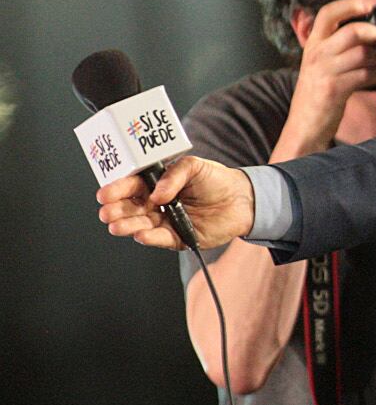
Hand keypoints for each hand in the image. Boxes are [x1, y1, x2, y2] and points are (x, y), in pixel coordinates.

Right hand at [97, 156, 254, 250]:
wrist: (242, 199)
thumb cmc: (216, 179)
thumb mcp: (194, 166)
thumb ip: (174, 175)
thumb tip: (157, 195)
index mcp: (156, 184)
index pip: (131, 186)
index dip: (117, 190)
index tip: (105, 194)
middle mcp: (156, 204)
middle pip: (130, 208)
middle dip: (117, 210)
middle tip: (106, 211)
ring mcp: (165, 221)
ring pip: (140, 224)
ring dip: (127, 225)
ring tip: (115, 225)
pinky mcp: (177, 237)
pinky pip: (160, 238)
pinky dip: (149, 237)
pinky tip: (140, 234)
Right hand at [281, 0, 375, 151]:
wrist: (304, 125)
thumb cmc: (319, 92)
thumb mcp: (321, 63)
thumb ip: (336, 45)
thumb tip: (367, 28)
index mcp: (313, 44)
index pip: (327, 13)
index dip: (349, 5)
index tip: (367, 5)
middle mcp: (316, 55)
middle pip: (351, 32)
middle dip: (373, 33)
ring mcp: (324, 72)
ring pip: (362, 54)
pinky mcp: (334, 89)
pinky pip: (365, 75)